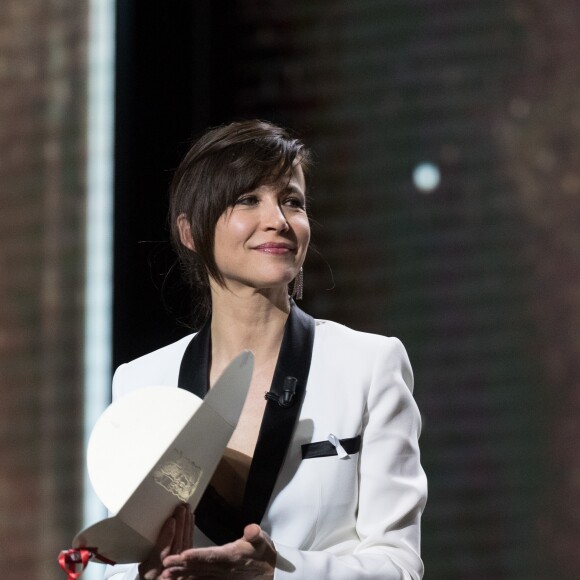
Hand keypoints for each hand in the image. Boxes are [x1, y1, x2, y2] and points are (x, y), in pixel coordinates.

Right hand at [138, 504, 192, 578]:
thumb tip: (152, 532)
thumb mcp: (144, 567)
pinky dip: (191, 530)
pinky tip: (191, 519)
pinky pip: (190, 543)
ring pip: (186, 543)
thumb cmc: (150, 575)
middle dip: (181, 525)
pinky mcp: (189, 561)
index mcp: (154, 570)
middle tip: (182, 508)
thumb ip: (148, 555)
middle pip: (177, 545)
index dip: (168, 536)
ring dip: (187, 524)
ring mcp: (181, 566)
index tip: (171, 520)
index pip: (162, 552)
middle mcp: (170, 568)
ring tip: (187, 509)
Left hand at [161, 523, 275, 578]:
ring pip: (197, 575)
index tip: (182, 555)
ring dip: (181, 574)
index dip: (196, 555)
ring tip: (165, 573)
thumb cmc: (264, 553)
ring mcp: (220, 576)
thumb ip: (255, 535)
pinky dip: (189, 579)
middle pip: (198, 567)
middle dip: (181, 566)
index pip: (210, 555)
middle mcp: (223, 569)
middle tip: (165, 565)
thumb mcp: (263, 541)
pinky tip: (178, 579)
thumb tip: (251, 529)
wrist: (269, 573)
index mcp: (231, 556)